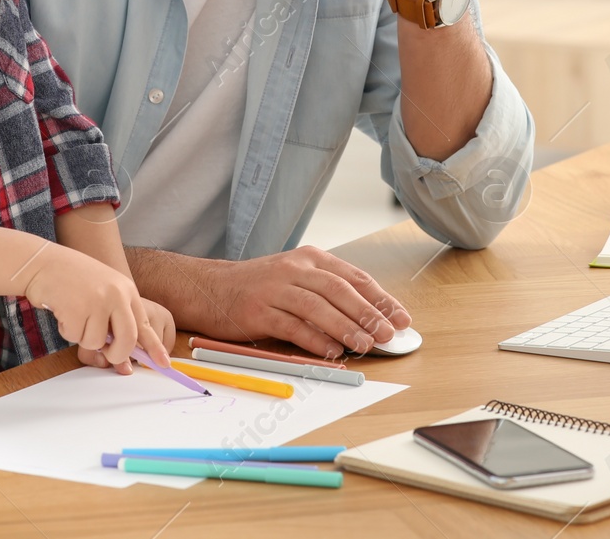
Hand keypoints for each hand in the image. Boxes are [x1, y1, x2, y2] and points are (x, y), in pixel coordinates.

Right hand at [21, 241, 169, 371]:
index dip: (155, 347)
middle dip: (116, 355)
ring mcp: (97, 301)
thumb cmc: (73, 280)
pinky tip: (63, 311)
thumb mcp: (102, 294)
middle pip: (127, 341)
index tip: (164, 364)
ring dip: (82, 336)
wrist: (43, 262)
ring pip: (97, 343)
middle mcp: (116, 295)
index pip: (145, 324)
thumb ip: (114, 322)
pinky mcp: (77, 309)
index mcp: (126, 290)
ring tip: (75, 314)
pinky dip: (67, 331)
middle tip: (106, 356)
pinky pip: (75, 338)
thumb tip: (124, 364)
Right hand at [204, 245, 411, 358]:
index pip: (354, 277)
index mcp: (310, 258)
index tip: (402, 318)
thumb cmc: (257, 288)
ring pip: (318, 306)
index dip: (381, 298)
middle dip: (369, 313)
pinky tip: (332, 352)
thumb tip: (368, 321)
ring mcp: (274, 288)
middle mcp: (294, 268)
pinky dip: (314, 339)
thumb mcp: (295, 278)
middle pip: (339, 289)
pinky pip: (292, 326)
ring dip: (345, 327)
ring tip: (367, 345)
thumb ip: (327, 293)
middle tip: (389, 333)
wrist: (207, 288)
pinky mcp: (257, 310)